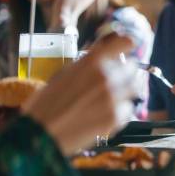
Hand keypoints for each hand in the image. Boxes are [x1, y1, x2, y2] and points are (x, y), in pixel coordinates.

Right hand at [21, 34, 136, 155]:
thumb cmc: (46, 103)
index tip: (128, 49)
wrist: (40, 133)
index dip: (127, 46)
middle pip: (133, 68)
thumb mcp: (64, 74)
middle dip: (126, 72)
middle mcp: (107, 76)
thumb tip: (104, 54)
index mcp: (93, 61)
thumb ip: (88, 63)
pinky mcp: (116, 117)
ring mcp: (114, 97)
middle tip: (116, 80)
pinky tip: (103, 114)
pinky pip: (127, 109)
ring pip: (133, 88)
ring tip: (109, 99)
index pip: (125, 42)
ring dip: (125, 91)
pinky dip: (120, 111)